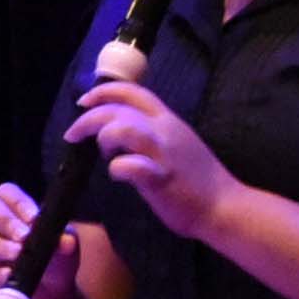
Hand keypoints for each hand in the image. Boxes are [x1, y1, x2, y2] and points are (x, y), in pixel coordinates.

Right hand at [0, 179, 73, 298]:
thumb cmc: (53, 263)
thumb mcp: (64, 250)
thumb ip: (65, 242)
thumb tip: (66, 242)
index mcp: (8, 210)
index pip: (5, 193)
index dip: (18, 202)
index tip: (35, 218)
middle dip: (5, 222)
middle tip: (24, 236)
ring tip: (18, 254)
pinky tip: (10, 276)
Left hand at [69, 77, 237, 242]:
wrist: (225, 206)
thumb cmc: (199, 181)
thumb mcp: (177, 144)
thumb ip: (153, 135)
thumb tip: (121, 135)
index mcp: (168, 121)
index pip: (133, 91)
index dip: (103, 92)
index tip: (84, 102)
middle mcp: (166, 131)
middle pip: (119, 108)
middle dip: (88, 118)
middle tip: (73, 134)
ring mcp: (163, 154)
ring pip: (123, 128)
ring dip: (104, 137)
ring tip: (103, 155)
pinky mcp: (161, 178)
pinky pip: (131, 166)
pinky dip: (117, 168)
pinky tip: (118, 175)